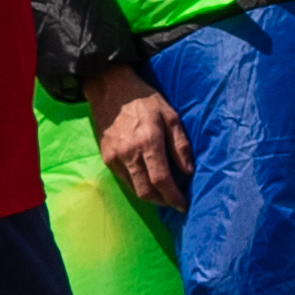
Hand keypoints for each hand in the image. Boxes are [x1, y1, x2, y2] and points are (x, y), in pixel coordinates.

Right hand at [92, 74, 189, 206]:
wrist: (110, 88)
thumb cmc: (144, 100)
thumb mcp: (171, 116)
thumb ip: (180, 145)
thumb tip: (188, 172)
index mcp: (148, 142)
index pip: (161, 179)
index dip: (173, 196)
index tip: (183, 205)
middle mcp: (129, 153)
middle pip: (145, 191)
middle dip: (162, 202)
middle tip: (174, 202)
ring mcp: (115, 157)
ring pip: (133, 188)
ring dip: (150, 196)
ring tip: (164, 194)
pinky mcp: (106, 157)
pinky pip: (124, 179)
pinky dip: (137, 185)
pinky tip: (147, 181)